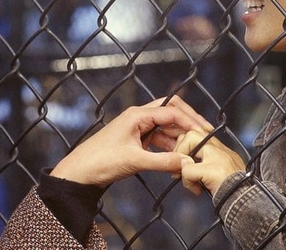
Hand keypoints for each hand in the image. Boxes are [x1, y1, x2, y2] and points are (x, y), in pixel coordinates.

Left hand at [50, 95, 213, 187]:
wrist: (80, 172)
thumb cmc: (102, 161)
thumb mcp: (135, 161)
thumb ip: (163, 162)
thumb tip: (187, 163)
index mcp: (138, 115)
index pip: (172, 112)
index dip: (190, 122)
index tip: (205, 133)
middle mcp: (139, 117)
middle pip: (171, 112)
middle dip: (188, 122)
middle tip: (205, 134)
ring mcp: (138, 128)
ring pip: (166, 127)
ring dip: (179, 138)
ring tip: (193, 151)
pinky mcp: (136, 140)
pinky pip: (159, 139)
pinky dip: (169, 147)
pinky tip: (178, 159)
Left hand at [174, 130, 244, 195]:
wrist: (248, 203)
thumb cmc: (235, 193)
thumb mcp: (217, 175)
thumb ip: (201, 166)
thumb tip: (182, 164)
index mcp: (223, 150)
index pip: (199, 133)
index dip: (186, 145)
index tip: (184, 161)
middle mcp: (221, 149)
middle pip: (191, 132)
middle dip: (180, 149)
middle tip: (181, 167)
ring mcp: (217, 157)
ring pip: (189, 141)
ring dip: (182, 161)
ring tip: (187, 177)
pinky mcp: (213, 170)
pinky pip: (188, 170)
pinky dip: (187, 182)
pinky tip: (196, 189)